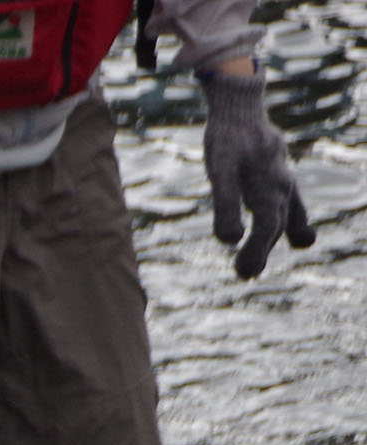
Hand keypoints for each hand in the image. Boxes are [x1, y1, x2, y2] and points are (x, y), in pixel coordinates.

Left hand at [200, 68, 314, 279]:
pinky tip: (289, 230)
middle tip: (245, 275)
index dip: (256, 250)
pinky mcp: (275, 173)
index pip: (267, 227)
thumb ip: (224, 203)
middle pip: (275, 224)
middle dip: (261, 250)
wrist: (239, 105)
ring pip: (285, 213)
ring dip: (275, 238)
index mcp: (271, 186)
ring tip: (260, 263)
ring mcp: (282, 178)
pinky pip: (288, 201)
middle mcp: (282, 184)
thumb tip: (230, 240)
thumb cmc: (227, 137)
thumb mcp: (219, 169)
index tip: (243, 272)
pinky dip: (288, 219)